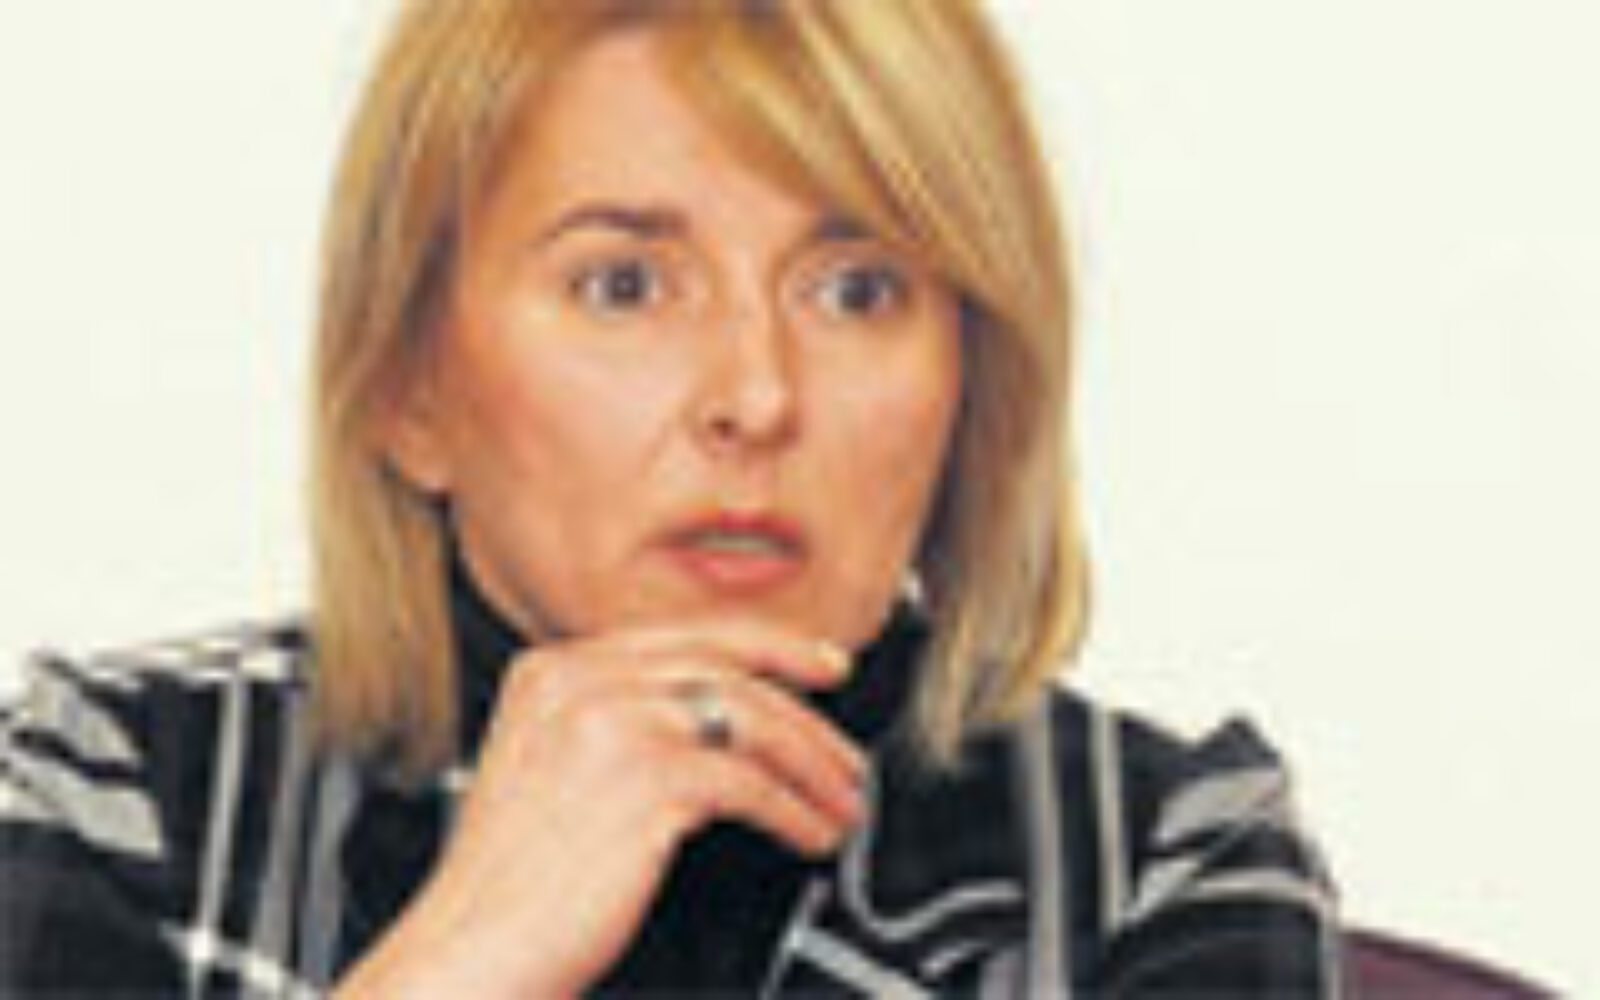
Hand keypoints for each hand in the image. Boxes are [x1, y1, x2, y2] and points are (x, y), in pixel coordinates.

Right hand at [333, 620, 865, 998]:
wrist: (470, 949)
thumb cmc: (508, 884)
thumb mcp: (546, 768)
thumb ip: (612, 722)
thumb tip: (711, 717)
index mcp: (554, 670)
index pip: (686, 637)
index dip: (768, 647)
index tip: (818, 663)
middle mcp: (581, 682)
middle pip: (729, 671)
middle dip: (807, 711)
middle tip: (848, 747)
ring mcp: (613, 724)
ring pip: (750, 721)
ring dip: (812, 767)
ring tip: (841, 803)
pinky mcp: (646, 780)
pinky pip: (750, 782)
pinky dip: (795, 811)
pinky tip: (810, 834)